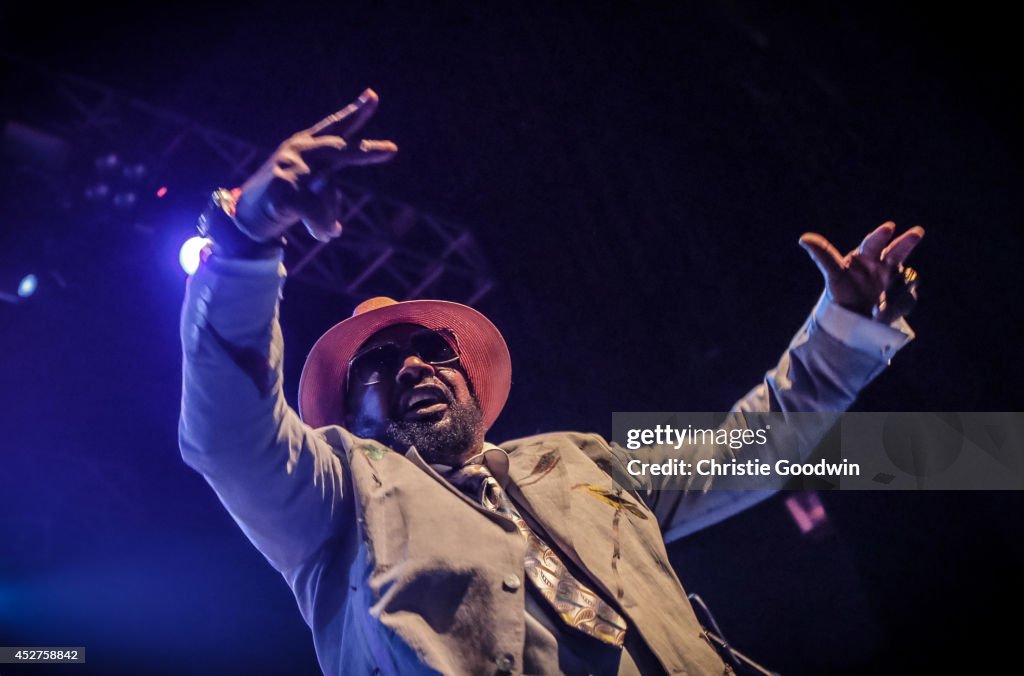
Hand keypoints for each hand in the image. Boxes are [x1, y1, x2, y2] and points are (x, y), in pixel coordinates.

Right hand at [234, 89, 397, 242]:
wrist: (246, 214)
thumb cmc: (283, 197)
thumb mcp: (309, 185)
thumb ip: (330, 191)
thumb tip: (336, 229)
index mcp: (308, 144)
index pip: (335, 125)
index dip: (355, 112)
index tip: (373, 95)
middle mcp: (300, 151)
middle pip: (340, 151)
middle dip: (366, 152)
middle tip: (392, 150)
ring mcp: (290, 169)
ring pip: (330, 194)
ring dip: (330, 215)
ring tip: (328, 229)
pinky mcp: (284, 190)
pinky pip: (318, 215)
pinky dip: (323, 229)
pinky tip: (324, 234)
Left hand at [799, 222, 924, 322]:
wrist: (854, 315)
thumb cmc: (842, 288)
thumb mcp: (833, 273)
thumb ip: (822, 255)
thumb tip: (803, 238)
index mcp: (867, 255)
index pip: (874, 243)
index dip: (881, 235)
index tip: (889, 227)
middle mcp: (885, 264)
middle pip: (898, 252)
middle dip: (907, 242)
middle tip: (917, 232)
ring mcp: (897, 281)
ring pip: (906, 279)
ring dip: (894, 295)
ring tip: (877, 311)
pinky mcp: (904, 298)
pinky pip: (906, 300)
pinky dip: (895, 309)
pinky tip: (879, 316)